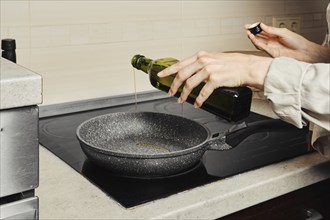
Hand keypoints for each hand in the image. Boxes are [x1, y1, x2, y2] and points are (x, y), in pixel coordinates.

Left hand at [157, 51, 271, 107]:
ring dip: (184, 94)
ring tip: (182, 100)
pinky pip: (202, 93)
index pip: (180, 63)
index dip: (168, 70)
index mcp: (201, 55)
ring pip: (189, 84)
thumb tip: (192, 72)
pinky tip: (198, 104)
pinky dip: (199, 100)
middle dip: (174, 86)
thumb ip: (202, 64)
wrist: (248, 67)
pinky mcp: (215, 79)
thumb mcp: (214, 59)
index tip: (161, 75)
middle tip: (171, 93)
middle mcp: (203, 61)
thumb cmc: (233, 63)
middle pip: (181, 74)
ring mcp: (209, 70)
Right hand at [245, 23, 329, 62]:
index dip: (256, 28)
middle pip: (259, 36)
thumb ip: (272, 30)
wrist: (303, 52)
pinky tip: (254, 39)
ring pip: (259, 42)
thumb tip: (262, 26)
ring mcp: (271, 47)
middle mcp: (272, 41)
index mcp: (275, 34)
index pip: (263, 30)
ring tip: (249, 33)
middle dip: (252, 32)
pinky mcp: (271, 53)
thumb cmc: (297, 42)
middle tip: (246, 29)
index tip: (250, 25)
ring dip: (253, 38)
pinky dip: (257, 43)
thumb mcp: (284, 32)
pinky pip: (262, 48)